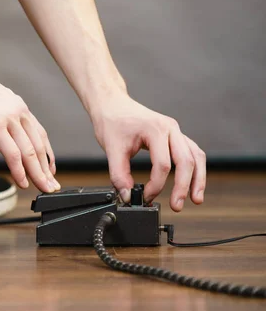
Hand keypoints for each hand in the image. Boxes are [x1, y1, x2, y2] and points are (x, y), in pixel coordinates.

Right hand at [0, 62, 59, 192]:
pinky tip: (22, 182)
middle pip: (39, 146)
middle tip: (52, 186)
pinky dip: (20, 171)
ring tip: (43, 188)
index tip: (51, 171)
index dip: (47, 155)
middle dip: (47, 170)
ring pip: (30, 152)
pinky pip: (12, 153)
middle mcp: (19, 113)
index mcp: (19, 108)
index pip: (40, 135)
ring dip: (38, 174)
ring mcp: (9, 119)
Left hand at [91, 92, 205, 211]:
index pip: (163, 165)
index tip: (144, 197)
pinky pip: (192, 152)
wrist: (112, 104)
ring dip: (198, 179)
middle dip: (183, 186)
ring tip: (196, 199)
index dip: (155, 186)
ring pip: (196, 156)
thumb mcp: (111, 149)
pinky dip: (194, 169)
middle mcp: (170, 128)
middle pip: (186, 161)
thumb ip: (119, 175)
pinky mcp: (175, 135)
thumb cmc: (112, 121)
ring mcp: (175, 131)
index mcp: (156, 129)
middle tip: (176, 206)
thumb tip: (128, 196)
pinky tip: (193, 183)